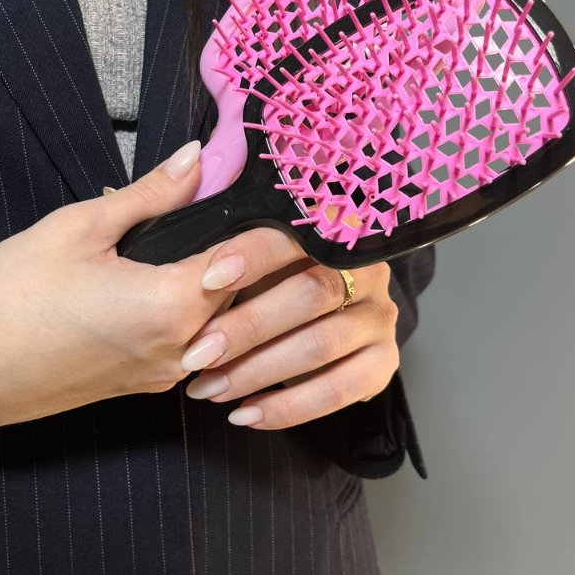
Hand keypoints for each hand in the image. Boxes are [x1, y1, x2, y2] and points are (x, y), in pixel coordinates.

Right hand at [0, 141, 239, 434]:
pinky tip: (162, 281)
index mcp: (173, 305)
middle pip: (245, 292)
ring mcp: (165, 376)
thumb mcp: (79, 228)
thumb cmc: (9, 295)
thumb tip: (199, 158)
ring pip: (223, 322)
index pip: (250, 257)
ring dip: (221, 283)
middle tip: (225, 205)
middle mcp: (183, 350)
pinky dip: (195, 311)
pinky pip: (193, 343)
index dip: (260, 221)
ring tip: (195, 240)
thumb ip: (151, 195)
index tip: (257, 191)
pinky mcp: (145, 387)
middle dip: (245, 250)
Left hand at [180, 230, 399, 428]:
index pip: (298, 234)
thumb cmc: (257, 276)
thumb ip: (216, 212)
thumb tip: (193, 161)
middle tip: (197, 353)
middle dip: (247, 327)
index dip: (254, 254)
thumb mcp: (235, 243)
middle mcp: (367, 269)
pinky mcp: (381, 361)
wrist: (303, 322)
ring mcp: (379, 317)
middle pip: (311, 294)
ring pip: (320, 345)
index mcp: (333, 229)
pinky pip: (339, 390)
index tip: (207, 279)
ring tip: (207, 388)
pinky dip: (288, 407)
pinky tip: (245, 414)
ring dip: (257, 372)